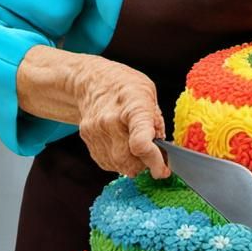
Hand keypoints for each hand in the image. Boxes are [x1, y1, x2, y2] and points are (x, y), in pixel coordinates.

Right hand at [72, 57, 169, 177]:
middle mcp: (111, 121)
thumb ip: (156, 123)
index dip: (154, 161)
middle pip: (129, 160)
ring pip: (118, 165)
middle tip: (154, 158)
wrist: (91, 80)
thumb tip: (164, 150)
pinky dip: (119, 162)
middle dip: (145, 165)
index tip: (163, 170)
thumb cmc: (125, 86)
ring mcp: (96, 131)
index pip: (141, 143)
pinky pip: (107, 162)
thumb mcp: (150, 96)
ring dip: (132, 165)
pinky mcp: (87, 139)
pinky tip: (124, 147)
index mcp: (133, 107)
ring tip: (139, 150)